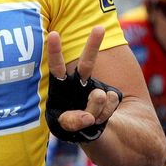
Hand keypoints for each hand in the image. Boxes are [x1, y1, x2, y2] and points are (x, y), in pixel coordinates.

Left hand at [45, 26, 122, 142]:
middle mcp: (78, 86)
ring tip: (91, 121)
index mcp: (60, 89)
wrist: (106, 138)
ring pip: (102, 93)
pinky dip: (106, 115)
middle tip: (99, 28)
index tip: (53, 34)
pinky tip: (103, 120)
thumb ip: (72, 122)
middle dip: (93, 45)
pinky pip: (111, 103)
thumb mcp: (65, 129)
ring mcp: (96, 90)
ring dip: (98, 109)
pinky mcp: (111, 95)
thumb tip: (87, 116)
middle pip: (87, 64)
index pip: (57, 67)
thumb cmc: (73, 128)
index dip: (55, 50)